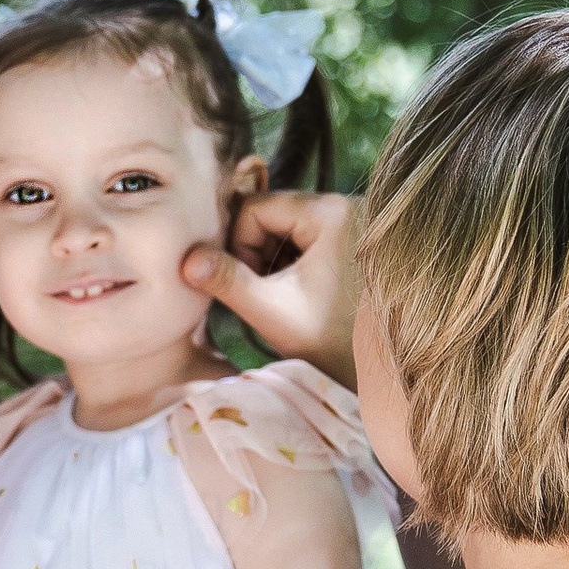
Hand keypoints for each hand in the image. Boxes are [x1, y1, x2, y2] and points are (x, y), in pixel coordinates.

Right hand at [184, 188, 359, 385]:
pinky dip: (297, 259)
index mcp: (330, 212)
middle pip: (274, 213)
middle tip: (264, 291)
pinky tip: (302, 290)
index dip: (239, 246)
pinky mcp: (359, 235)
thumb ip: (227, 281)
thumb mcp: (272, 311)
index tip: (249, 284)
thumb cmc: (330, 340)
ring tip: (283, 294)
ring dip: (275, 257)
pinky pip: (311, 234)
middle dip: (259, 252)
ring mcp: (357, 218)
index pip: (255, 209)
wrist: (380, 365)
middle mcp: (348, 203)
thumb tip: (188, 260)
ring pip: (290, 224)